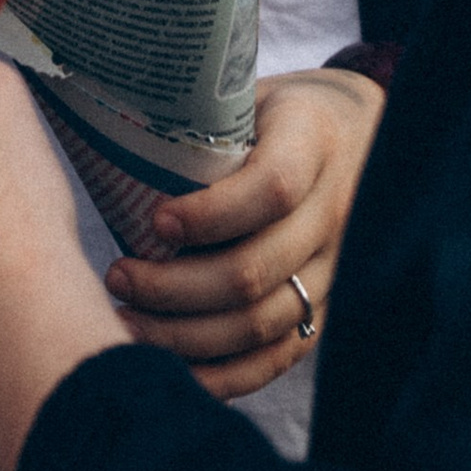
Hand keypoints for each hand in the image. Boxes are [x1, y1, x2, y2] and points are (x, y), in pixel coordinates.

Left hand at [102, 68, 384, 400]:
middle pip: (256, 270)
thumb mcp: (251, 96)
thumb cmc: (277, 114)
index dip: (212, 214)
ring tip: (126, 321)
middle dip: (175, 286)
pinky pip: (276, 357)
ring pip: (261, 323)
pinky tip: (169, 368)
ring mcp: (334, 269)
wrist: (360, 133)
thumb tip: (110, 135)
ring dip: (185, 334)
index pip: (274, 189)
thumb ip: (202, 124)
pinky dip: (222, 374)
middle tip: (116, 276)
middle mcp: (334, 212)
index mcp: (315, 143)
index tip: (155, 220)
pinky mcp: (323, 310)